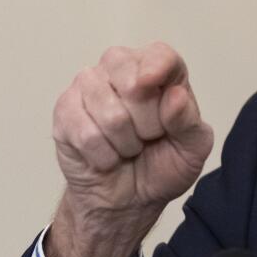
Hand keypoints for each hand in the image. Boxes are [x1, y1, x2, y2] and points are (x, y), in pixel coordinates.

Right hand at [46, 42, 213, 256]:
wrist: (122, 201)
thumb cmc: (162, 168)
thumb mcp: (192, 149)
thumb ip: (189, 120)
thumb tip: (175, 98)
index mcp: (164, 73)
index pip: (162, 55)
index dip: (161, 73)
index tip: (166, 101)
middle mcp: (125, 71)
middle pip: (135, 83)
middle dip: (147, 125)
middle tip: (147, 143)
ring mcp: (90, 88)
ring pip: (107, 107)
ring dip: (122, 143)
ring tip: (127, 152)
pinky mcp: (65, 110)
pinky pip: (81, 128)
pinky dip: (98, 152)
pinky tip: (105, 158)